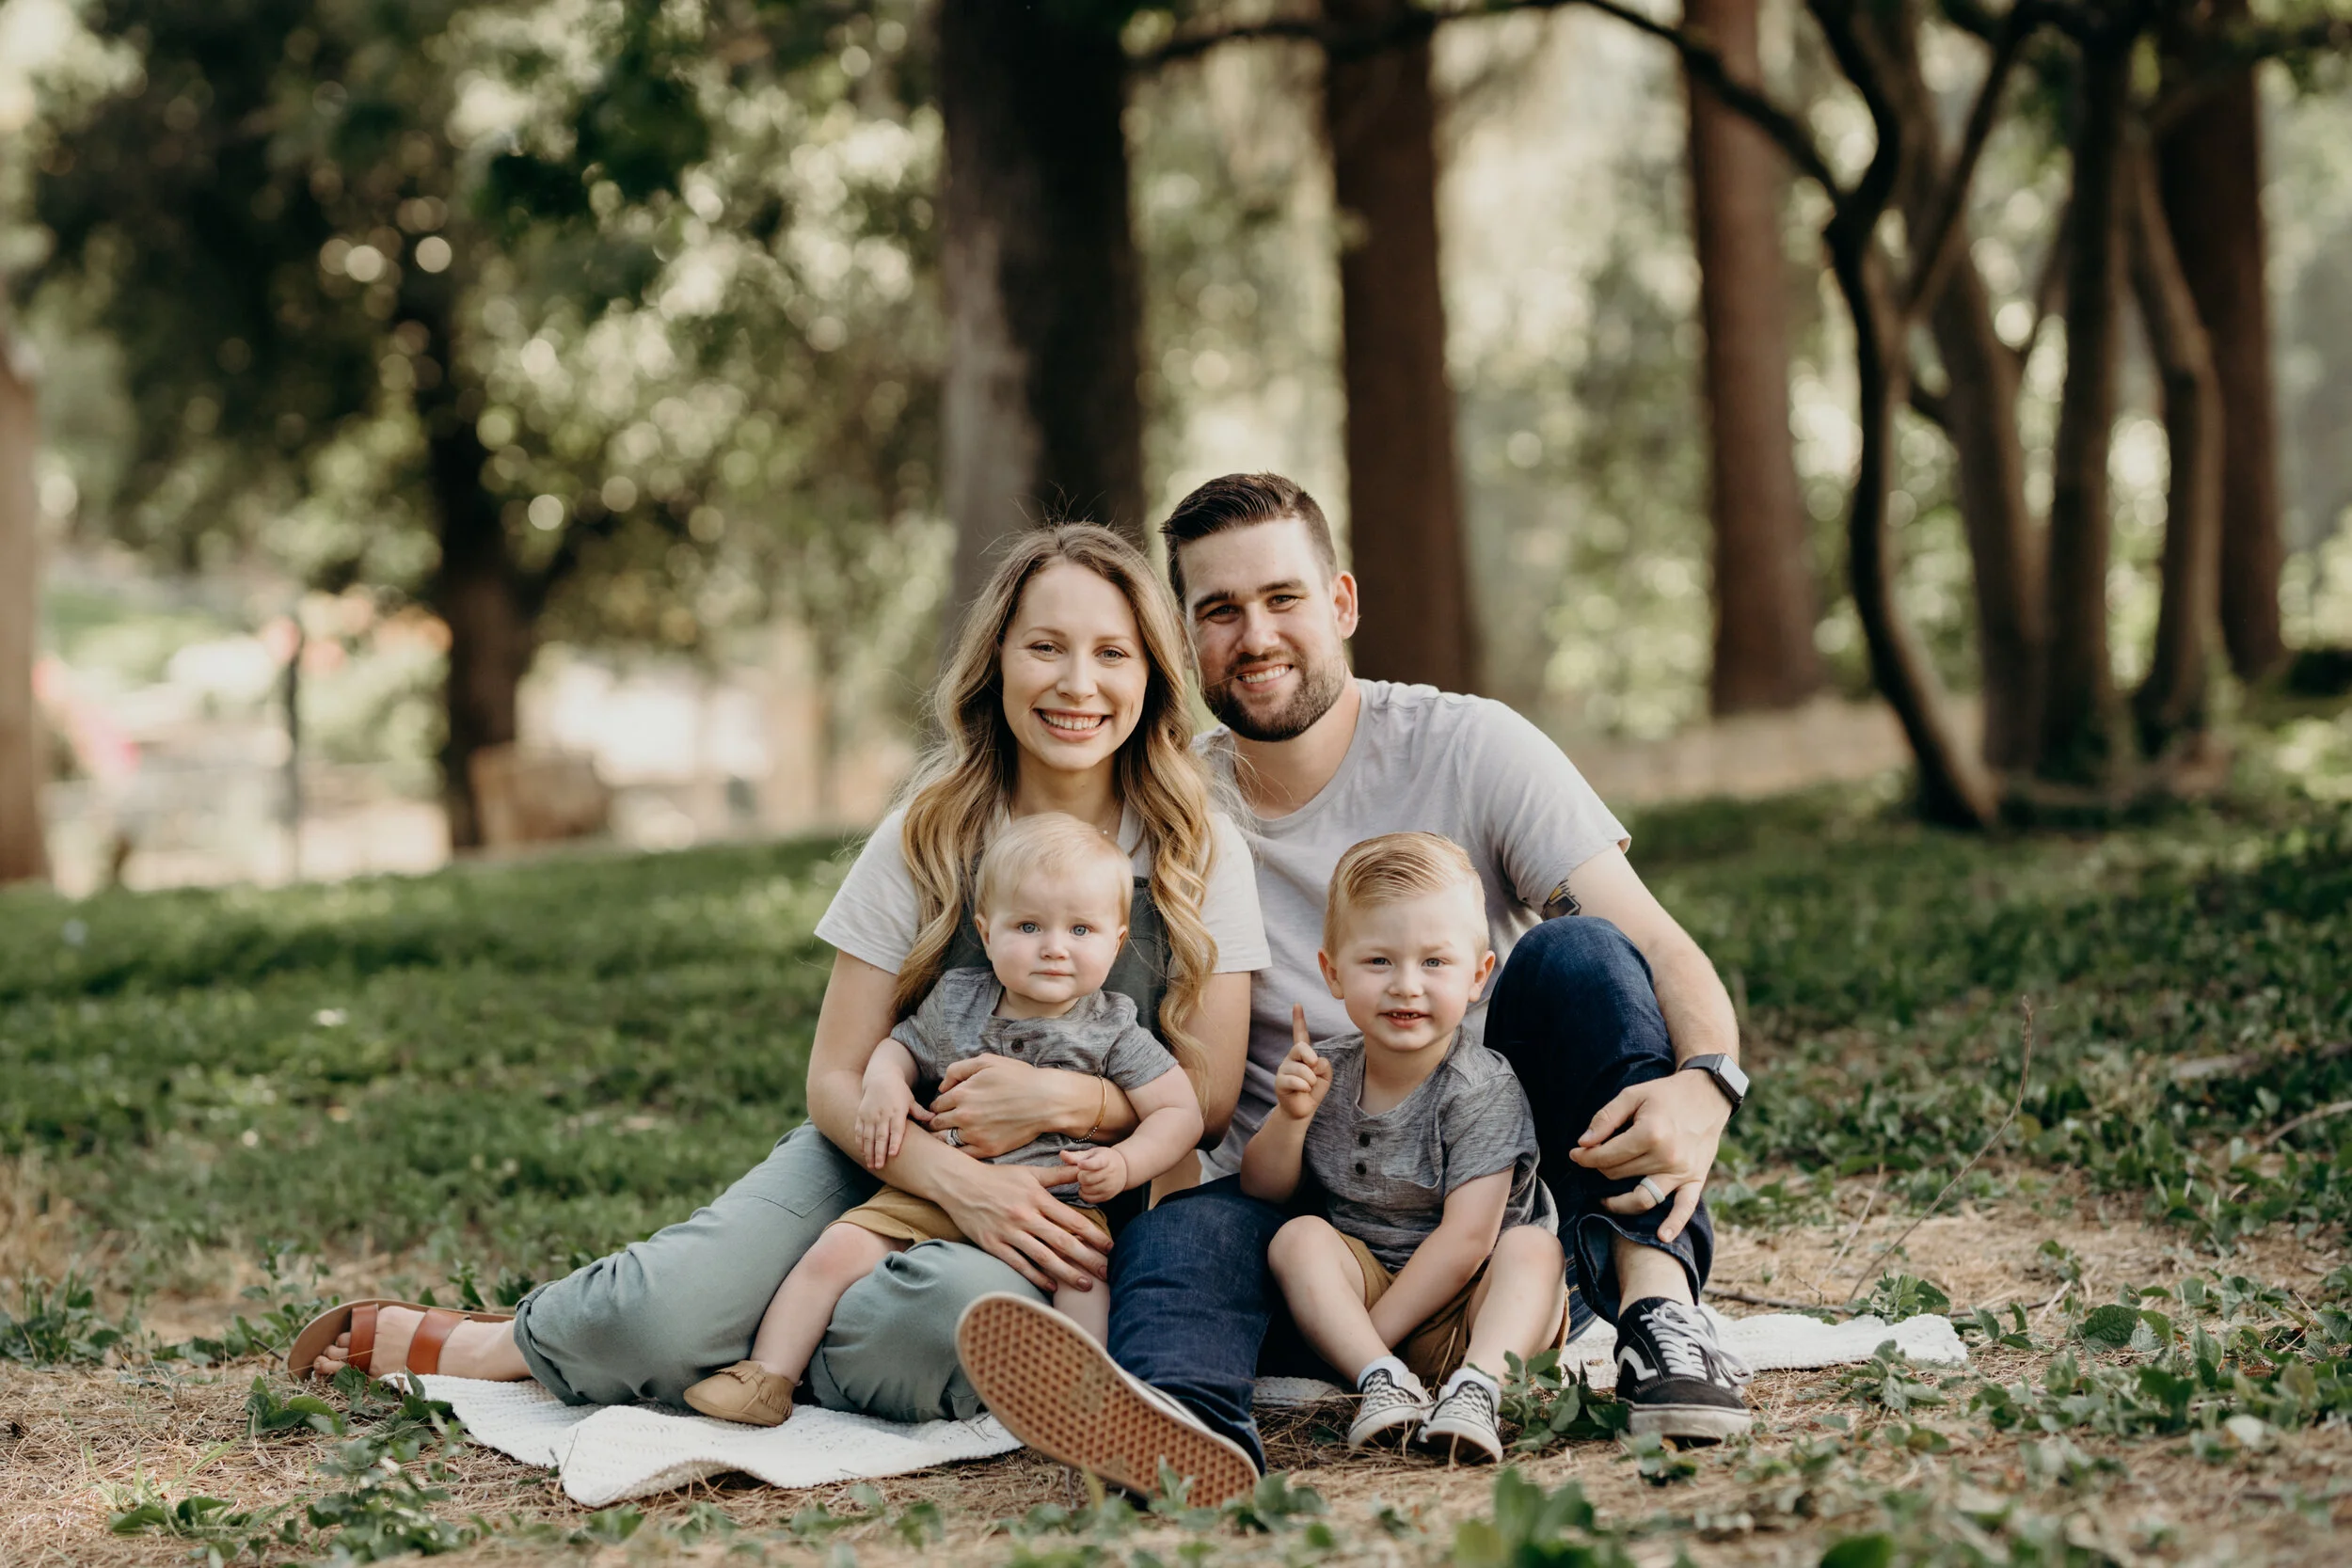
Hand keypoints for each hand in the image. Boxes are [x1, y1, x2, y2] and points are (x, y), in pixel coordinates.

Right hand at [854, 1071, 924, 1170]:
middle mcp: (882, 1114)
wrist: (880, 1077)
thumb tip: (934, 1119)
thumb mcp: (910, 1099)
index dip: (894, 1142)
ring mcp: (870, 1115)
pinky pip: (859, 1131)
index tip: (893, 1154)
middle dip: (879, 1152)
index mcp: (896, 1111)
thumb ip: (920, 1112)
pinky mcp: (861, 1114)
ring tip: (871, 1164)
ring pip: (868, 1136)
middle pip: (880, 1136)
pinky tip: (862, 1152)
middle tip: (879, 1166)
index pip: (896, 1129)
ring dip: (868, 1151)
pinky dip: (860, 1142)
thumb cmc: (898, 1090)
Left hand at [927, 1054, 1058, 1158]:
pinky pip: (962, 1155)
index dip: (939, 1105)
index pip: (936, 1105)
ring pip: (945, 1141)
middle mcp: (964, 1116)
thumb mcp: (987, 1061)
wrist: (1047, 1101)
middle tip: (945, 1122)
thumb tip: (941, 1087)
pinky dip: (959, 1151)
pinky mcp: (988, 1149)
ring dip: (945, 1137)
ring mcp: (976, 1135)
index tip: (946, 1108)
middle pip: (936, 1124)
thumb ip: (958, 1069)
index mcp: (962, 1093)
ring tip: (952, 1134)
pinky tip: (965, 1144)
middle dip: (938, 1122)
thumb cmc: (1019, 1078)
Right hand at [935, 1157, 1111, 1292]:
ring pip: (1044, 1257)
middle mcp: (1025, 1216)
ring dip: (1067, 1273)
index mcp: (1037, 1198)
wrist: (958, 1183)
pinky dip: (1036, 1277)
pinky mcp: (992, 1245)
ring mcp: (1009, 1232)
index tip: (1110, 1247)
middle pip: (1063, 1242)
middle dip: (1087, 1259)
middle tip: (1106, 1273)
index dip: (1094, 1235)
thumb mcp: (1029, 1172)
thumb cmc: (997, 1177)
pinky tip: (1052, 1286)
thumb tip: (1084, 1168)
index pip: (1073, 1220)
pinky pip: (1019, 1264)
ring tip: (1085, 1285)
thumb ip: (1058, 1175)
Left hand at [1060, 1145, 1129, 1203]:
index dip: (1087, 1165)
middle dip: (1080, 1176)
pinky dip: (1085, 1193)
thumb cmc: (1103, 1159)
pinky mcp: (1108, 1196)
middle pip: (1086, 1178)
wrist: (1123, 1169)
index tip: (1080, 1165)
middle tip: (1082, 1172)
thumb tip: (1062, 1154)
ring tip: (1087, 1179)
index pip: (1096, 1163)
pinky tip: (1087, 1187)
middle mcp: (1110, 1173)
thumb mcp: (1092, 1153)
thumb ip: (1076, 1156)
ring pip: (1087, 1190)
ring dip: (1082, 1185)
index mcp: (1105, 1159)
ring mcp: (1110, 1186)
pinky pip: (1090, 1199)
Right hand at [1271, 1005, 1331, 1121]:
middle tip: (1314, 1067)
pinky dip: (1304, 1086)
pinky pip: (1295, 1080)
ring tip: (1309, 1086)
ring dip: (1311, 1079)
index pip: (1300, 1034)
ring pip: (1301, 1068)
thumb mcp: (1325, 1076)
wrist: (1302, 1110)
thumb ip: (1324, 1066)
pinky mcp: (1280, 1082)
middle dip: (1310, 1057)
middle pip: (1301, 1047)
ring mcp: (1283, 1070)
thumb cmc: (1313, 1091)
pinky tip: (1303, 1091)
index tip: (1297, 1004)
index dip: (1298, 1019)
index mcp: (1302, 1055)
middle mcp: (1291, 1059)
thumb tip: (1314, 1063)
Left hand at [1569, 1070, 1731, 1243]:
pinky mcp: (1695, 1180)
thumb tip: (1583, 1143)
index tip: (1576, 1153)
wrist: (1707, 1096)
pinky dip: (1674, 1225)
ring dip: (1619, 1202)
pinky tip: (1662, 1237)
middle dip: (1599, 1169)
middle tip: (1592, 1161)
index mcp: (1650, 1133)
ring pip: (1642, 1197)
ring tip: (1604, 1199)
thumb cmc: (1666, 1094)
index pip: (1606, 1156)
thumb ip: (1605, 1118)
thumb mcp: (1632, 1095)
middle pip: (1619, 1175)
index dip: (1584, 1156)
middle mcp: (1666, 1157)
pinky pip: (1684, 1208)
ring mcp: (1682, 1172)